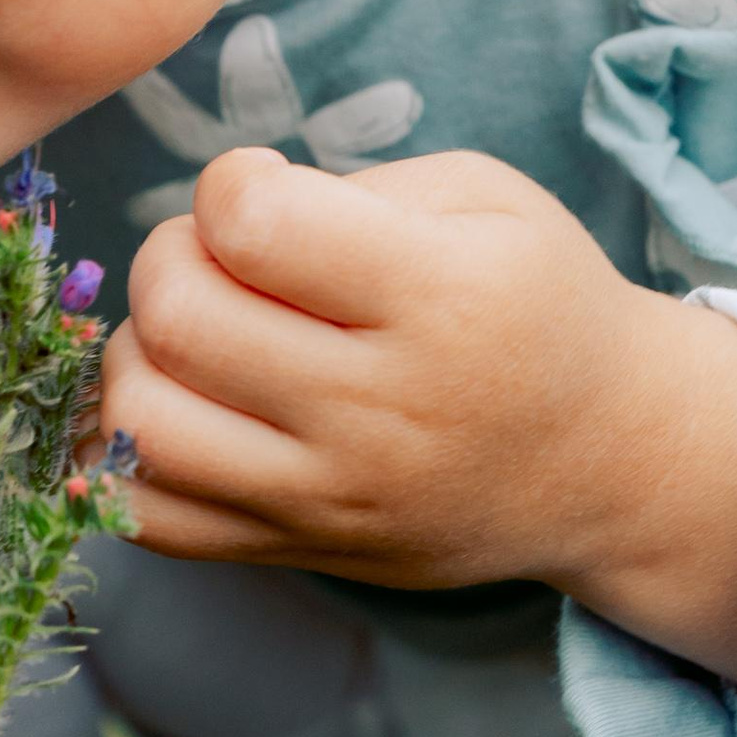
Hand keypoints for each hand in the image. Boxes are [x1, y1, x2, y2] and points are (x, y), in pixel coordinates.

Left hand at [99, 146, 736, 684]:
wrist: (609, 458)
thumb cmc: (534, 302)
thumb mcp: (485, 200)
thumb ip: (346, 188)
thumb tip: (215, 221)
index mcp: (444, 299)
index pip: (250, 222)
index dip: (232, 183)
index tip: (265, 193)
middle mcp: (384, 412)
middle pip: (176, 317)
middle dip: (170, 258)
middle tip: (220, 261)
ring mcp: (335, 500)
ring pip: (141, 425)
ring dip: (139, 356)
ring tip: (197, 339)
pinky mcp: (300, 552)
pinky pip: (147, 517)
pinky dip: (127, 454)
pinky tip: (181, 404)